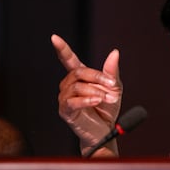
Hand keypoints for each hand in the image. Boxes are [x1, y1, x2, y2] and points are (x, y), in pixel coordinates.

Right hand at [51, 34, 122, 156]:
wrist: (105, 131)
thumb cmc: (107, 109)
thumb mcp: (114, 88)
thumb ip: (112, 72)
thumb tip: (115, 52)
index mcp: (80, 77)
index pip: (69, 60)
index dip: (62, 49)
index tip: (54, 38)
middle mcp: (69, 85)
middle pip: (79, 72)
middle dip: (98, 78)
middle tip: (112, 86)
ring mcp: (65, 98)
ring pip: (77, 86)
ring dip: (96, 91)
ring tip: (108, 99)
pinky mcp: (65, 111)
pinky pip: (72, 101)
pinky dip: (86, 100)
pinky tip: (97, 100)